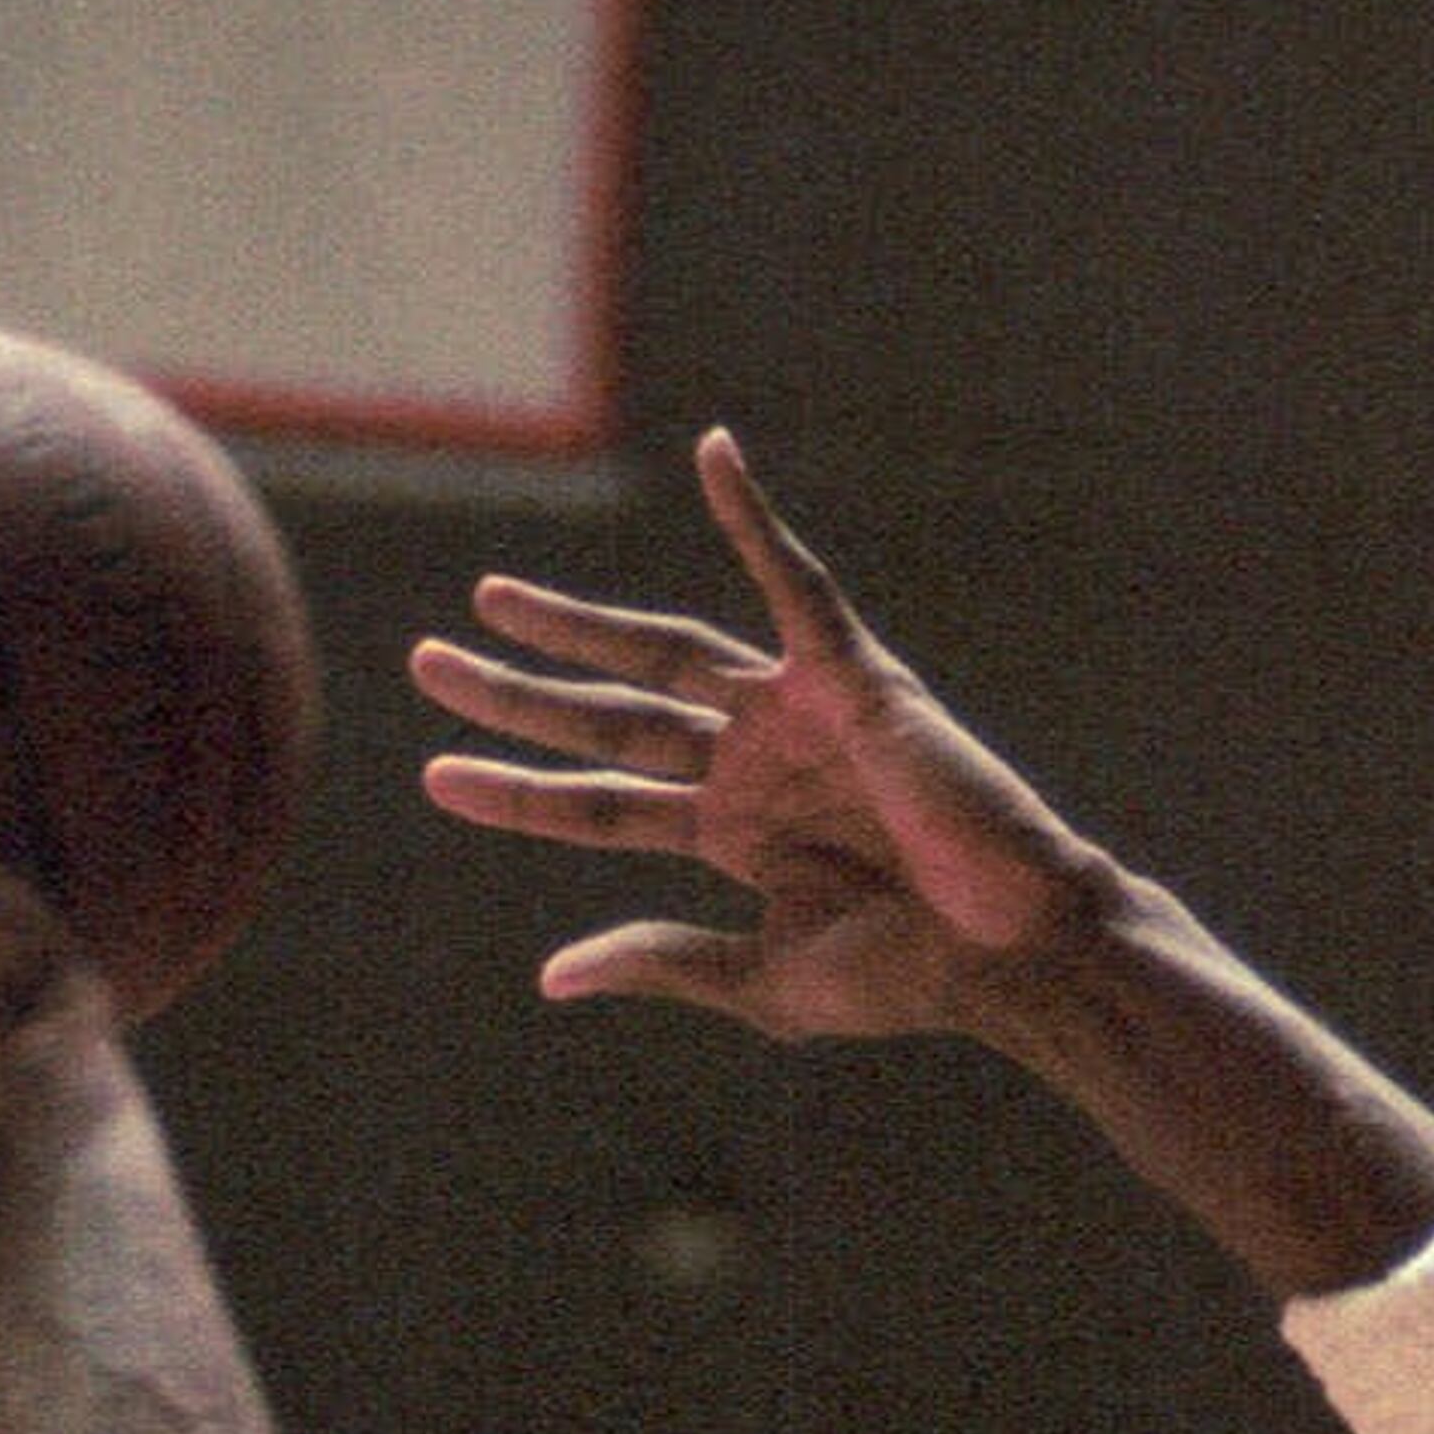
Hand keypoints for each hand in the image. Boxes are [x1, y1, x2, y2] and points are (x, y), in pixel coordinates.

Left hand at [411, 425, 1104, 1036]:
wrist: (1007, 952)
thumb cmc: (907, 977)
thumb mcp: (763, 980)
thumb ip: (661, 959)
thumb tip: (549, 976)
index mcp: (730, 836)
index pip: (599, 806)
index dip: (519, 793)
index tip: (435, 774)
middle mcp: (750, 765)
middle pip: (609, 722)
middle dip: (519, 696)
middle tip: (426, 664)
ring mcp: (793, 715)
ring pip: (661, 657)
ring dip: (577, 627)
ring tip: (490, 601)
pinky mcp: (849, 673)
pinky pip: (794, 579)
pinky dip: (755, 515)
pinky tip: (715, 452)